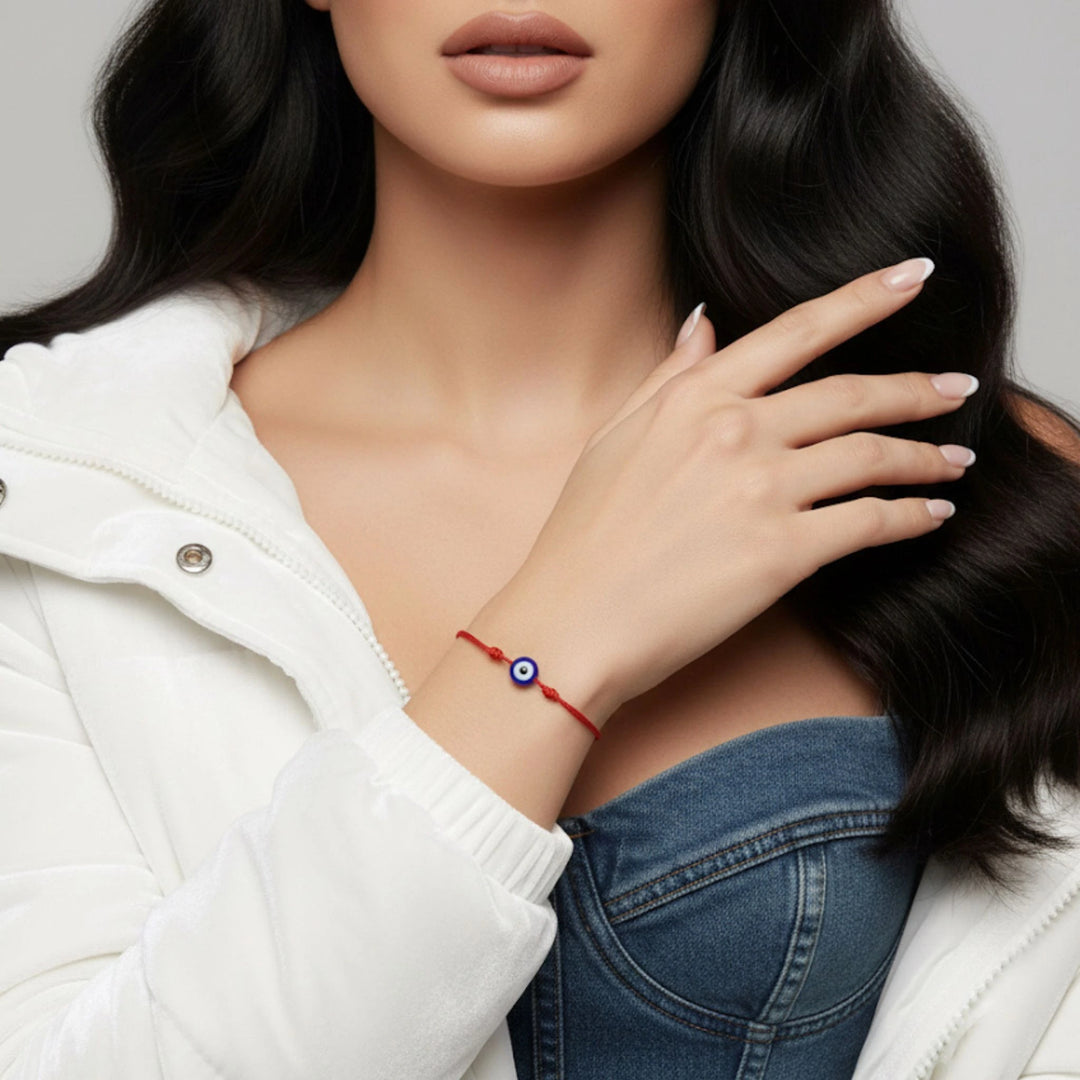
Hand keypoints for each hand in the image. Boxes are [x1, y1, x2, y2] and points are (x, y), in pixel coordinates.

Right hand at [506, 258, 976, 713]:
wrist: (572, 623)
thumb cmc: (583, 539)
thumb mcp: (613, 438)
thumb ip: (667, 376)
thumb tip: (703, 322)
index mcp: (694, 398)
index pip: (797, 331)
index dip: (865, 298)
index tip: (913, 276)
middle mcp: (734, 431)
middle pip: (853, 394)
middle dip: (919, 388)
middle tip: (960, 387)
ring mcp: (761, 490)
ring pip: (872, 456)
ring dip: (926, 458)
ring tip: (954, 462)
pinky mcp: (783, 553)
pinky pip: (871, 521)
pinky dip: (912, 516)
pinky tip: (932, 514)